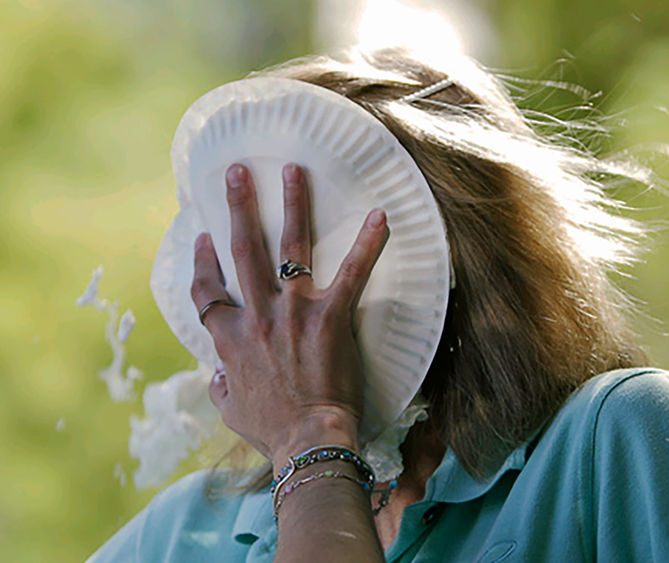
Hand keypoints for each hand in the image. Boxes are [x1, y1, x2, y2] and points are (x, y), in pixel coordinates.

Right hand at [190, 163, 388, 470]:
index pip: (206, 292)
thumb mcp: (231, 410)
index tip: (204, 236)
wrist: (308, 441)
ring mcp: (293, 312)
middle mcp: (256, 316)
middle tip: (237, 171)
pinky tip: (380, 215)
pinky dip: (367, 244)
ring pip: (289, 247)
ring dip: (292, 204)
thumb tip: (215, 376)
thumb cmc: (271, 430)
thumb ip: (220, 387)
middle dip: (238, 206)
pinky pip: (352, 273)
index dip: (202, 262)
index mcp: (229, 338)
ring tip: (293, 170)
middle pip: (242, 250)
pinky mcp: (330, 317)